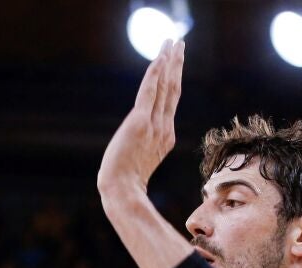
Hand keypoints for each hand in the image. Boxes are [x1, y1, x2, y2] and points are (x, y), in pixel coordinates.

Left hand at [97, 39, 184, 195]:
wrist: (122, 191)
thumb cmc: (125, 183)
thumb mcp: (140, 163)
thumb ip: (145, 149)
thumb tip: (141, 145)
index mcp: (165, 137)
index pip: (170, 101)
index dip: (173, 79)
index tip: (175, 62)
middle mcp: (163, 128)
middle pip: (173, 89)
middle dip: (176, 64)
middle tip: (179, 43)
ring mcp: (154, 125)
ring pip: (165, 87)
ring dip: (169, 62)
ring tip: (173, 42)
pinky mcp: (140, 122)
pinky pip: (150, 92)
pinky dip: (155, 74)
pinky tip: (159, 58)